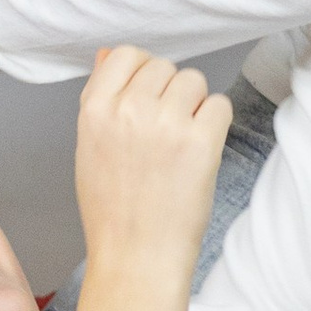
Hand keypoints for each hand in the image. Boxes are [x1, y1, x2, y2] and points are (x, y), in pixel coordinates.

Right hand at [71, 44, 232, 284]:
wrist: (136, 256)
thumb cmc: (112, 208)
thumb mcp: (90, 147)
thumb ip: (100, 97)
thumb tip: (107, 54)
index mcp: (95, 110)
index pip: (125, 54)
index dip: (141, 72)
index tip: (147, 98)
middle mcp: (129, 110)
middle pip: (164, 66)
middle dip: (170, 92)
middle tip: (165, 132)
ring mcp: (166, 124)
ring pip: (194, 80)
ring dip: (195, 105)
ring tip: (181, 142)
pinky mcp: (201, 141)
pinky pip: (220, 104)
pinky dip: (215, 123)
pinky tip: (200, 151)